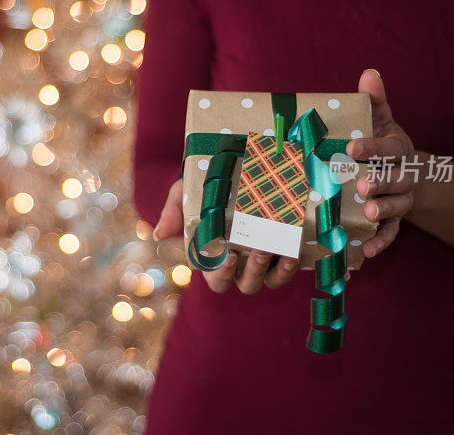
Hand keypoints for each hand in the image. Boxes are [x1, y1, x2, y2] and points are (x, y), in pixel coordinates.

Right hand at [154, 179, 299, 293]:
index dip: (222, 275)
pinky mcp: (280, 250)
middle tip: (258, 251)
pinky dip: (290, 265)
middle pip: (246, 285)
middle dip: (252, 273)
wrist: (224, 168)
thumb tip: (160, 233)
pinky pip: (287, 268)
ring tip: (276, 250)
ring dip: (275, 272)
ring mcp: (261, 259)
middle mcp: (239, 264)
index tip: (228, 257)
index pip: (216, 280)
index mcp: (214, 258)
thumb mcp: (182, 195)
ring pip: (269, 281)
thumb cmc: (199, 188)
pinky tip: (293, 251)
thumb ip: (173, 213)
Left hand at [347, 69, 414, 257]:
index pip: (388, 147)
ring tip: (366, 213)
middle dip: (381, 181)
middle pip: (397, 179)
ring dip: (383, 210)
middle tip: (362, 184)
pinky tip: (366, 252)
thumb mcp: (380, 121)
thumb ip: (375, 101)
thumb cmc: (382, 143)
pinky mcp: (395, 220)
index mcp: (398, 148)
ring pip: (396, 206)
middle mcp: (404, 175)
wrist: (403, 172)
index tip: (353, 147)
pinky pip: (391, 233)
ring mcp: (402, 200)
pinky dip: (381, 242)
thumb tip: (369, 74)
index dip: (372, 147)